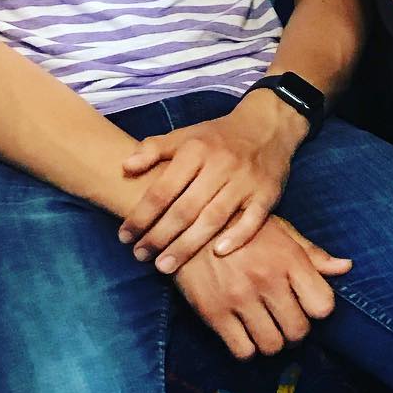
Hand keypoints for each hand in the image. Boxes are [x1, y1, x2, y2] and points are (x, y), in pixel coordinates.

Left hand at [117, 91, 306, 272]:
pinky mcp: (268, 194)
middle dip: (159, 236)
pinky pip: (252, 220)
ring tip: (165, 266)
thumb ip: (152, 149)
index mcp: (196, 150)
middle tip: (141, 256)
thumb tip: (125, 167)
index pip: (163, 189)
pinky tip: (217, 253)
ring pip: (213, 219)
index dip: (141, 215)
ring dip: (187, 245)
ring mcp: (246, 181)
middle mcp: (221, 165)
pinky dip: (237, 236)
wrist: (267, 126)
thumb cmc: (218, 137)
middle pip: (185, 209)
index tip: (124, 236)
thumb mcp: (184, 136)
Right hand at [172, 215, 351, 358]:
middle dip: (294, 331)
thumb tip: (346, 268)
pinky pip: (243, 351)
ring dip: (271, 343)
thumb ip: (312, 253)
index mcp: (288, 259)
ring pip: (272, 346)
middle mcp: (267, 280)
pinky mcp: (214, 312)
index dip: (318, 310)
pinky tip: (243, 334)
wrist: (187, 223)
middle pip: (298, 331)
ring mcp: (240, 298)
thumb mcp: (280, 230)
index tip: (306, 306)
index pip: (323, 305)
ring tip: (264, 329)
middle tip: (284, 322)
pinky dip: (247, 349)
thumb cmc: (240, 226)